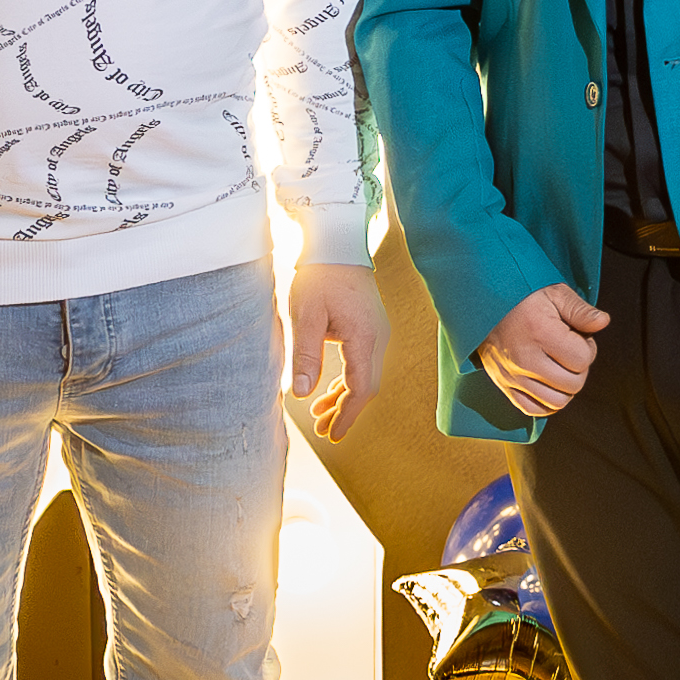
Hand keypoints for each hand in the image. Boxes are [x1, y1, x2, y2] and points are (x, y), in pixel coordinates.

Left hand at [286, 263, 390, 441]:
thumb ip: (306, 355)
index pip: (362, 388)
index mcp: (365, 337)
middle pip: (367, 386)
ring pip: (365, 375)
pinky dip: (347, 380)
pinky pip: (362, 362)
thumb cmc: (320, 276)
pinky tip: (329, 390)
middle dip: (346, 411)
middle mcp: (378, 338)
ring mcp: (376, 332)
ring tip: (323, 416)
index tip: (333, 435)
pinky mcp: (369, 327)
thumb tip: (302, 394)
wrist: (337, 244)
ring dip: (345, 397)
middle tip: (325, 432)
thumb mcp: (306, 316)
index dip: (348, 415)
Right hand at [481, 283, 610, 417]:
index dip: (588, 348)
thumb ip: (580, 309)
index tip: (578, 337)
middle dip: (579, 369)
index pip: (582, 359)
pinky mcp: (504, 386)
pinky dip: (547, 403)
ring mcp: (512, 376)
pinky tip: (550, 384)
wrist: (483, 306)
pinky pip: (534, 410)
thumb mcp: (554, 293)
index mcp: (540, 333)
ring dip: (566, 387)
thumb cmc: (523, 299)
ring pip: (557, 402)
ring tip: (560, 367)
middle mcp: (525, 359)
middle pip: (573, 384)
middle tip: (570, 351)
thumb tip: (603, 322)